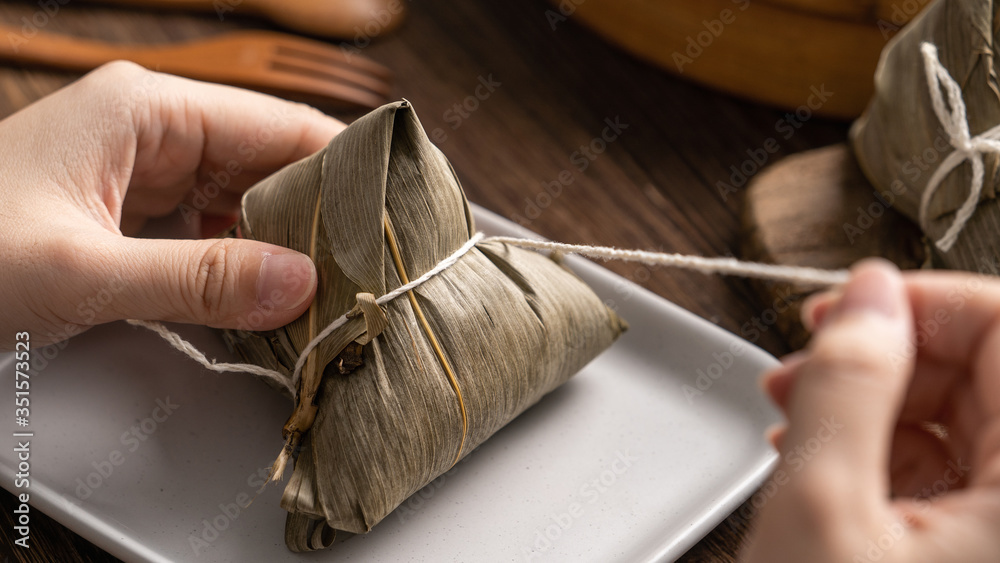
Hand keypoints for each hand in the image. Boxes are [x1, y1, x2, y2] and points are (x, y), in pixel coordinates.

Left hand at [0, 62, 344, 348]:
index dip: (343, 168)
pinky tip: (273, 291)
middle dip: (318, 215)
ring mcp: (142, 171)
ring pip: (244, 200)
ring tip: (333, 285)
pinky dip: (244, 259)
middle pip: (270, 164)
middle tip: (368, 268)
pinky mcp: (132, 213)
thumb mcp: (82, 271)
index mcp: (145, 110)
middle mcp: (152, 131)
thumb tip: (302, 285)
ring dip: (284, 242)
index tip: (390, 215)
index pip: (279, 125)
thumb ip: (196, 280)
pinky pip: (211, 229)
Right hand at [743, 259, 999, 561]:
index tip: (848, 308)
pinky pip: (941, 466)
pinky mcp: (974, 548)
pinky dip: (872, 448)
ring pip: (957, 416)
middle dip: (882, 356)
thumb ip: (848, 383)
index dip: (926, 302)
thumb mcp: (821, 504)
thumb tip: (870, 291)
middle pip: (982, 370)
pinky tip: (812, 456)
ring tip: (789, 415)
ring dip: (868, 400)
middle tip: (799, 368)